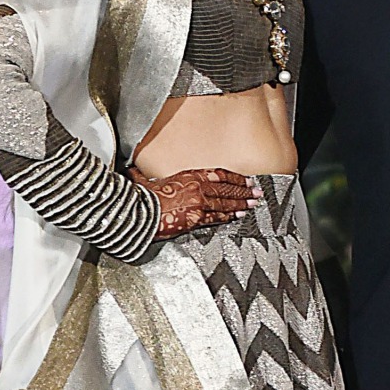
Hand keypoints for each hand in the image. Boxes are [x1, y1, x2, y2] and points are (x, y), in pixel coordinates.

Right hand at [129, 166, 261, 240]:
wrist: (138, 212)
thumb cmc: (141, 197)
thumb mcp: (145, 181)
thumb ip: (144, 176)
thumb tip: (132, 171)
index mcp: (188, 175)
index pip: (218, 174)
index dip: (234, 177)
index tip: (245, 179)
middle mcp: (196, 186)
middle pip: (226, 187)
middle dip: (244, 190)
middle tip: (257, 192)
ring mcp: (198, 202)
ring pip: (225, 202)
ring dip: (241, 203)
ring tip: (253, 204)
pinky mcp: (196, 217)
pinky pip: (217, 216)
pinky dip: (229, 215)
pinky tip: (237, 216)